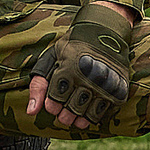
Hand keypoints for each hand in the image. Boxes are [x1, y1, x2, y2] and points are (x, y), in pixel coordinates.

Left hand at [26, 2, 137, 130]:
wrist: (105, 31)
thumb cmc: (72, 47)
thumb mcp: (50, 59)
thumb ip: (38, 85)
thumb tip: (31, 112)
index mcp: (68, 69)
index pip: (55, 101)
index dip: (52, 105)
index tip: (53, 103)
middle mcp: (88, 78)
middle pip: (70, 112)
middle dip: (63, 115)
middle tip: (64, 110)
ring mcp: (104, 85)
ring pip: (86, 115)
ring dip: (78, 118)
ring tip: (75, 112)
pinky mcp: (118, 90)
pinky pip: (102, 113)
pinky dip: (92, 115)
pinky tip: (88, 108)